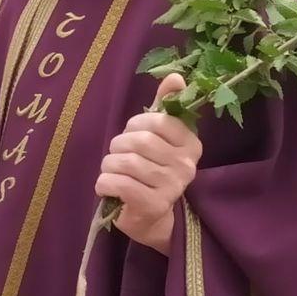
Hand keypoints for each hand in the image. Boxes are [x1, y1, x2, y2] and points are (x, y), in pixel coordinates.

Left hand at [94, 74, 202, 254]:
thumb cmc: (153, 170)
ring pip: (125, 162)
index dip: (135, 125)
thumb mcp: (160, 136)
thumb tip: (176, 76)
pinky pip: (119, 184)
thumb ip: (167, 104)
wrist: (152, 219)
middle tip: (118, 156)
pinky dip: (104, 183)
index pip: (157, 121)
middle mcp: (186, 165)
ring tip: (112, 172)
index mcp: (191, 144)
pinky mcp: (152, 205)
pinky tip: (107, 186)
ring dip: (109, 165)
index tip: (133, 135)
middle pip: (139, 141)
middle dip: (118, 145)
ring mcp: (171, 187)